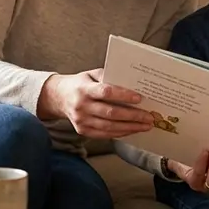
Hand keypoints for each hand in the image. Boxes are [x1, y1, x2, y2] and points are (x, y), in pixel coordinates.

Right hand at [37, 69, 154, 138]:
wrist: (59, 97)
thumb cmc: (80, 84)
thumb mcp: (91, 74)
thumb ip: (108, 77)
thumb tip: (130, 84)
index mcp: (84, 89)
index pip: (106, 92)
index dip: (123, 96)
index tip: (139, 98)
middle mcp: (81, 106)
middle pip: (111, 113)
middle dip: (133, 116)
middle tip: (149, 117)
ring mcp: (81, 121)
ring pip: (110, 127)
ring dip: (130, 127)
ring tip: (145, 126)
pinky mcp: (83, 131)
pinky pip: (105, 134)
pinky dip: (120, 133)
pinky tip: (132, 130)